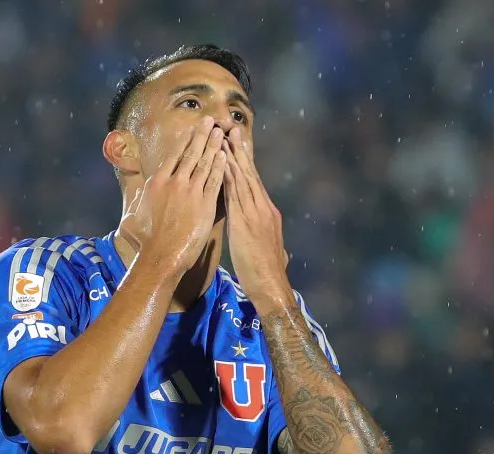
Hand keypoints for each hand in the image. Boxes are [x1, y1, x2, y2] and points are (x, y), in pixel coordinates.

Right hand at [122, 117, 226, 274]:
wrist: (162, 255)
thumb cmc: (147, 240)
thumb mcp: (134, 214)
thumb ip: (138, 199)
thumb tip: (138, 192)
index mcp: (157, 182)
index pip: (174, 155)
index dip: (184, 140)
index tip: (192, 129)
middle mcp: (174, 183)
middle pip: (191, 154)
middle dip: (202, 135)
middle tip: (210, 120)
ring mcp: (191, 193)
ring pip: (204, 164)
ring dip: (213, 146)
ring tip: (221, 132)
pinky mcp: (205, 205)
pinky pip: (214, 181)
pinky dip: (220, 167)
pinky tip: (226, 156)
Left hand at [222, 127, 293, 311]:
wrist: (271, 286)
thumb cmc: (266, 273)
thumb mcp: (267, 249)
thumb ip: (263, 237)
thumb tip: (266, 237)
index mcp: (267, 213)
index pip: (254, 182)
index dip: (245, 162)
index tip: (237, 144)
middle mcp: (263, 208)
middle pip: (250, 173)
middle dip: (240, 150)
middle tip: (231, 127)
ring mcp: (256, 213)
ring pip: (243, 178)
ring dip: (233, 155)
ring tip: (224, 135)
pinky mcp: (247, 220)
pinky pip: (235, 193)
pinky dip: (229, 175)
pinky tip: (221, 161)